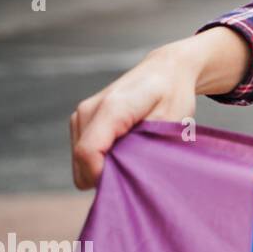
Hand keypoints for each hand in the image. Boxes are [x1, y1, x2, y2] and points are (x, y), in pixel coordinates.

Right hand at [69, 27, 249, 189]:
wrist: (165, 70)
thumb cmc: (173, 95)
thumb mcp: (171, 122)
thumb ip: (147, 148)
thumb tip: (131, 175)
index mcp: (111, 108)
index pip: (88, 153)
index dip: (104, 176)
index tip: (129, 181)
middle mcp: (88, 110)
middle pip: (81, 162)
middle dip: (106, 172)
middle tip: (138, 165)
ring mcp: (81, 115)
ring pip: (79, 161)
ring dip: (104, 164)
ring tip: (133, 151)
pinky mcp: (80, 120)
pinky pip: (83, 154)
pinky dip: (101, 158)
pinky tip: (124, 146)